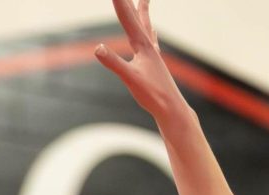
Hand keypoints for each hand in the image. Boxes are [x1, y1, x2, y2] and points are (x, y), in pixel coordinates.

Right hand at [95, 0, 187, 120]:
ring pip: (146, 26)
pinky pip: (151, 41)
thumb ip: (113, 62)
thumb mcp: (130, 78)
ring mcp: (153, 54)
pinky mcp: (155, 64)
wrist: (172, 109)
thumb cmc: (153, 95)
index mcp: (142, 46)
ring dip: (143, 12)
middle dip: (131, 2)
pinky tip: (151, 34)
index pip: (128, 19)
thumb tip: (97, 48)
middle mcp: (149, 46)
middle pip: (138, 17)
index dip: (120, 2)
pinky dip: (150, 32)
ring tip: (145, 0)